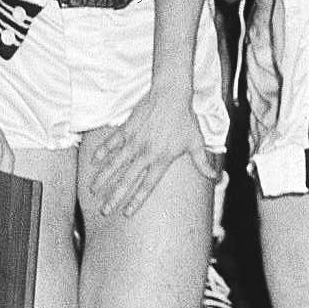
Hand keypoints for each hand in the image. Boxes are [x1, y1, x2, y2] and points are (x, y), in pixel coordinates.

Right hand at [86, 90, 218, 219]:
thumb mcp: (196, 142)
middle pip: (126, 180)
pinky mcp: (127, 129)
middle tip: (104, 210)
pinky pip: (111, 143)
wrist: (171, 94)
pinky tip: (93, 162)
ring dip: (103, 179)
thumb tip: (216, 178)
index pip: (147, 186)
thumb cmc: (185, 119)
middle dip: (114, 197)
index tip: (126, 213)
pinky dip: (102, 152)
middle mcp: (146, 153)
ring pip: (115, 164)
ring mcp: (134, 141)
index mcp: (162, 159)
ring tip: (92, 191)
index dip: (136, 200)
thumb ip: (203, 162)